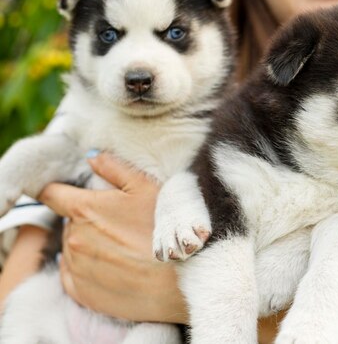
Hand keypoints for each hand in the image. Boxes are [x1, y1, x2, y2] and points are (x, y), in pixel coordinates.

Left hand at [38, 152, 187, 323]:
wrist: (177, 281)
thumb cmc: (164, 230)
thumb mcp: (147, 188)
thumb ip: (115, 168)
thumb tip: (91, 157)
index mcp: (84, 209)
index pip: (50, 193)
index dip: (56, 189)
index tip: (65, 191)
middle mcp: (72, 238)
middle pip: (70, 221)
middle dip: (88, 219)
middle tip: (119, 224)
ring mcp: (74, 267)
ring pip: (72, 248)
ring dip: (89, 244)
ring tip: (122, 248)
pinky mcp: (80, 292)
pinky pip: (72, 274)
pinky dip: (87, 268)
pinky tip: (114, 266)